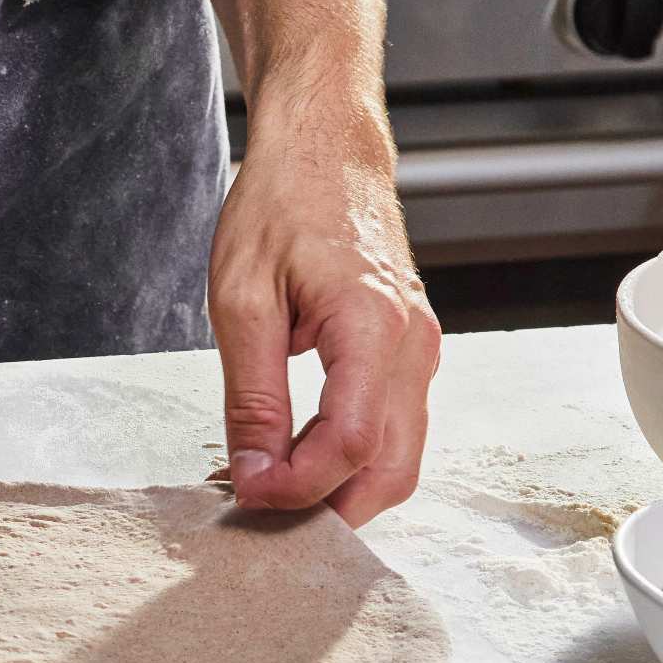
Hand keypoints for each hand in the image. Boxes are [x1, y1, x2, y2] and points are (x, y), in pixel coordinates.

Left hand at [209, 118, 440, 525]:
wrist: (325, 150)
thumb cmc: (282, 205)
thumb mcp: (242, 301)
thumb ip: (252, 397)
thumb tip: (255, 473)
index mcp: (374, 327)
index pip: (348, 445)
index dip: (295, 486)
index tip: (244, 490)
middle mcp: (414, 346)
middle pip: (390, 471)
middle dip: (326, 507)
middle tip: (259, 512)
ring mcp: (420, 351)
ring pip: (397, 458)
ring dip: (338, 487)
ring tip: (269, 482)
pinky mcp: (409, 353)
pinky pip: (390, 427)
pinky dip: (347, 455)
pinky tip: (294, 452)